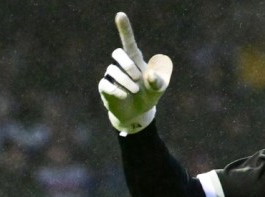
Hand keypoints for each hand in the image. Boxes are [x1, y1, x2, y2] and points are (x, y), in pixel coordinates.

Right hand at [98, 12, 172, 133]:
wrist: (138, 112)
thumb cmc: (149, 95)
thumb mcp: (159, 89)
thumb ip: (158, 81)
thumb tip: (149, 75)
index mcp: (135, 61)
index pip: (128, 42)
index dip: (124, 29)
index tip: (120, 15)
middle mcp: (122, 65)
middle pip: (117, 53)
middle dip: (127, 64)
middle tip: (138, 77)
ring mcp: (112, 76)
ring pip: (112, 70)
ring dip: (126, 81)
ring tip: (135, 91)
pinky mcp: (105, 88)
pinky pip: (105, 84)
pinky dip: (116, 90)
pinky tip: (124, 96)